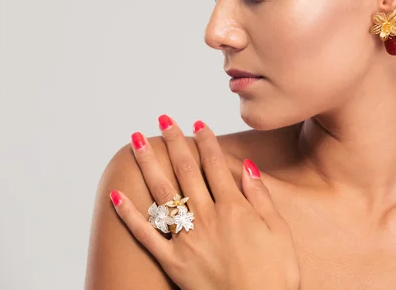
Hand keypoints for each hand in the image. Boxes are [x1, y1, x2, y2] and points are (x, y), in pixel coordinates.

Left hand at [109, 115, 300, 289]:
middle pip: (186, 171)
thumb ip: (260, 196)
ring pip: (163, 193)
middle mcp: (207, 218)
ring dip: (148, 165)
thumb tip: (247, 165)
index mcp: (234, 208)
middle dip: (174, 142)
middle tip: (163, 120)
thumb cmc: (274, 274)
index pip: (215, 165)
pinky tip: (116, 196)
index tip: (197, 123)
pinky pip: (146, 235)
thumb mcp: (279, 231)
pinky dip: (130, 215)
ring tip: (134, 142)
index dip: (205, 141)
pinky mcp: (173, 262)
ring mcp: (187, 239)